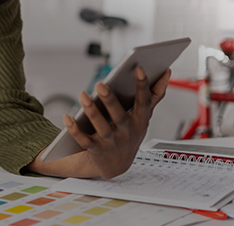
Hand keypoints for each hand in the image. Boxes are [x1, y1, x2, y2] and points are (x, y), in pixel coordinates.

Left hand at [29, 67, 170, 178]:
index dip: (143, 85)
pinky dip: (74, 129)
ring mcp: (111, 142)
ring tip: (83, 95)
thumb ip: (155, 94)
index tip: (138, 68)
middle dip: (110, 100)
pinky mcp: (95, 149)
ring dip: (92, 112)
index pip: (144, 102)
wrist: (117, 166)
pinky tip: (66, 117)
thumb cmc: (130, 133)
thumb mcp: (144, 116)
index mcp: (140, 121)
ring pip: (101, 127)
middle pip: (119, 116)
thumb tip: (167, 72)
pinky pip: (83, 140)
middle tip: (100, 84)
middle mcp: (126, 132)